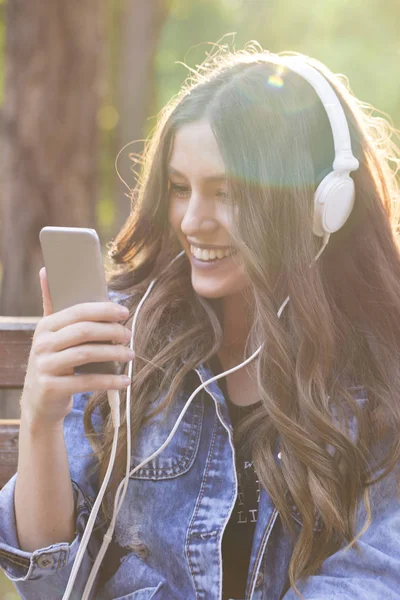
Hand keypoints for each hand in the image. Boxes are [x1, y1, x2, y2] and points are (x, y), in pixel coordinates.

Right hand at [20, 267, 132, 426]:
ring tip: (131, 355)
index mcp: (45, 326)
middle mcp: (42, 344)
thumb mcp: (51, 334)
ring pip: (86, 354)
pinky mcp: (51, 388)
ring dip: (114, 354)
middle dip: (111, 331)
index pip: (78, 312)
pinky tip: (125, 381)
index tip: (125, 313)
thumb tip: (47, 269)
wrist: (39, 401)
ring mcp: (45, 366)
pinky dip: (110, 381)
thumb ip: (53, 305)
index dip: (104, 310)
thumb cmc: (54, 361)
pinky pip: (86, 381)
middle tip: (129, 335)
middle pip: (83, 331)